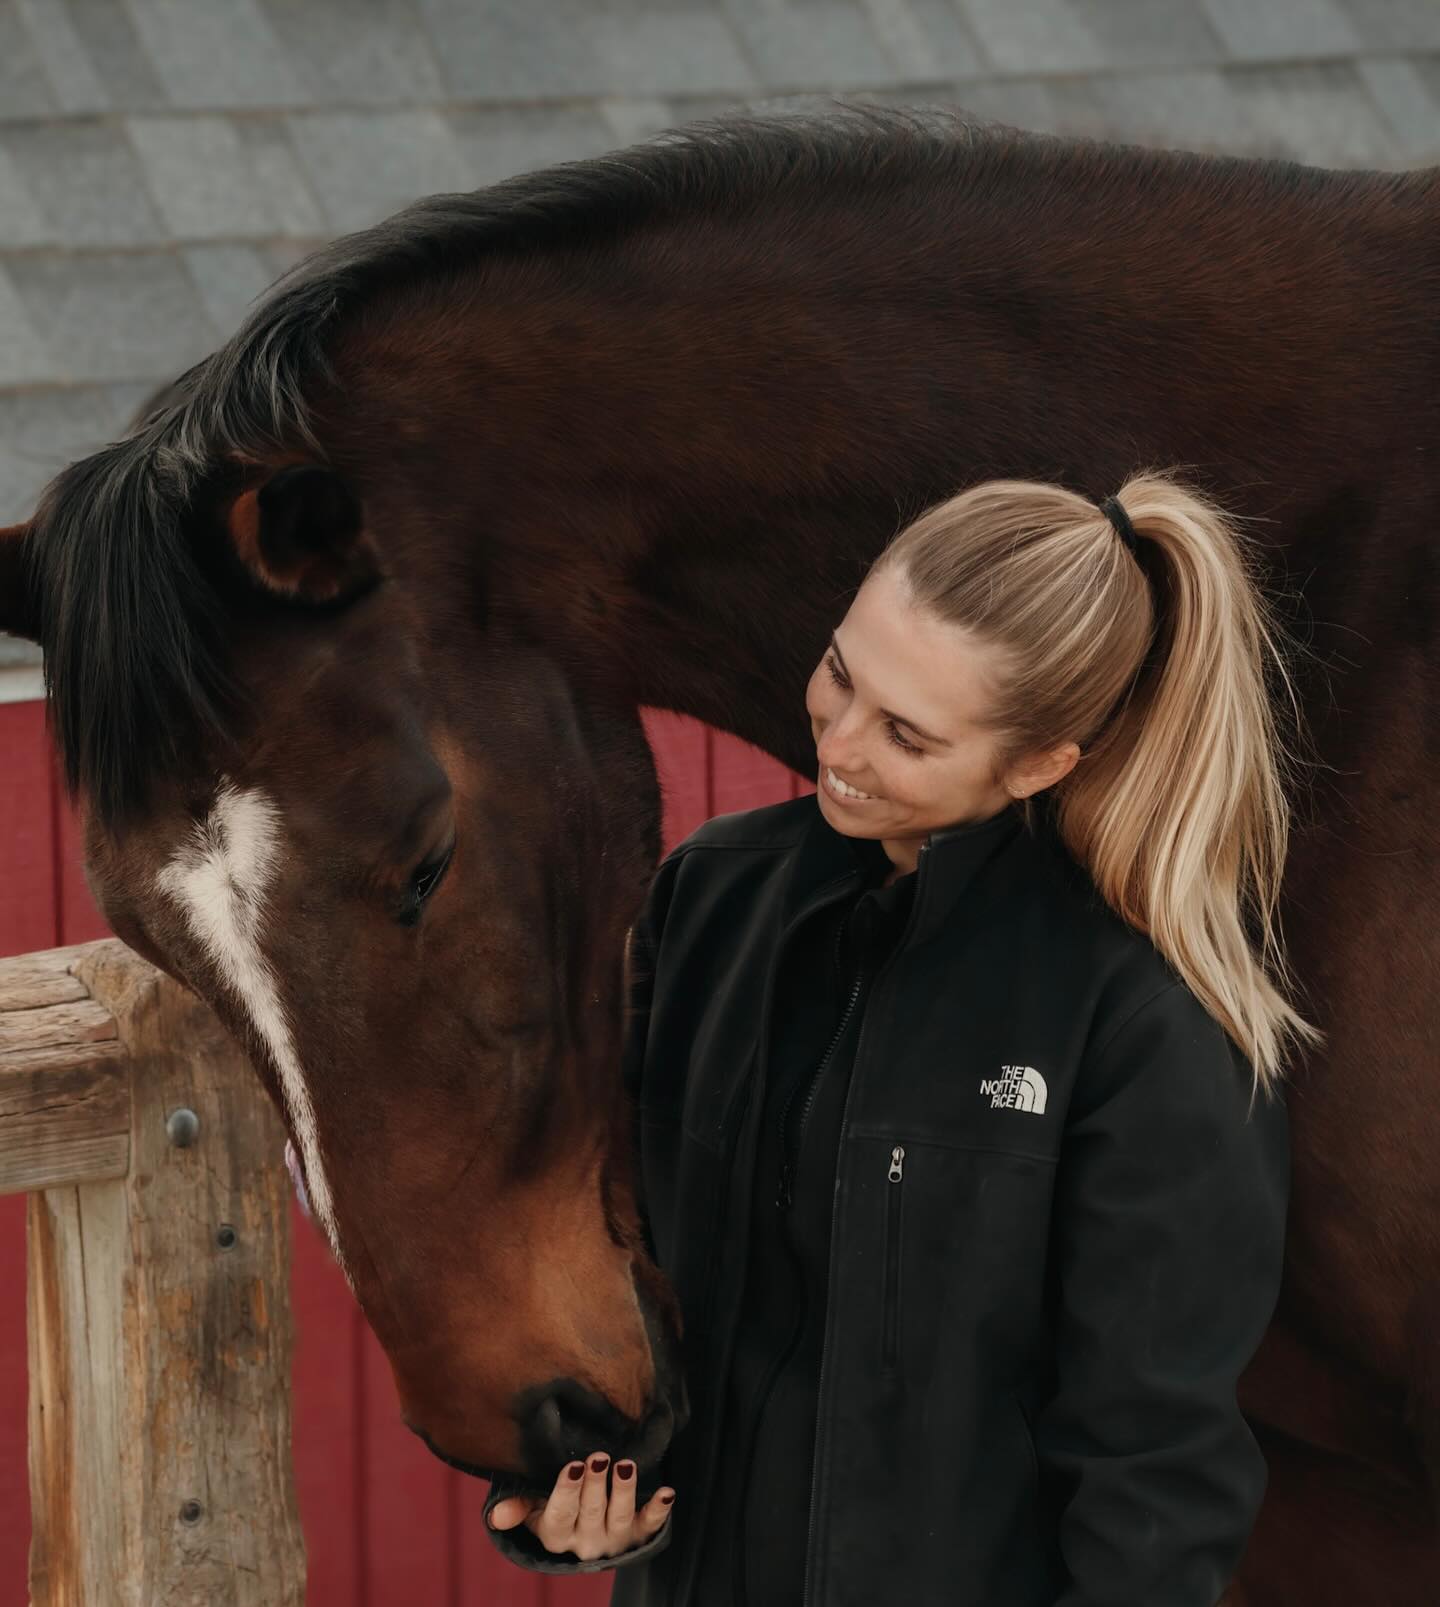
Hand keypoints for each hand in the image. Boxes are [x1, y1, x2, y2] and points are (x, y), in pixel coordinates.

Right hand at [487, 1453, 674, 1561]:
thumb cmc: (555, 1506)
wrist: (584, 1528)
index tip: (573, 1466)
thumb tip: (496, 1516)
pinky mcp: (637, 1535)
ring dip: (623, 1491)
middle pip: (591, 1512)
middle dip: (595, 1484)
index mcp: (556, 1535)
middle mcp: (585, 1542)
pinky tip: (668, 1493)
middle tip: (599, 1457)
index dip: (567, 1492)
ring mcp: (613, 1540)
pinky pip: (649, 1525)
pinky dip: (659, 1510)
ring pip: (619, 1517)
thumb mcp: (533, 1507)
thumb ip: (518, 1506)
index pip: (560, 1515)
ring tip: (626, 1466)